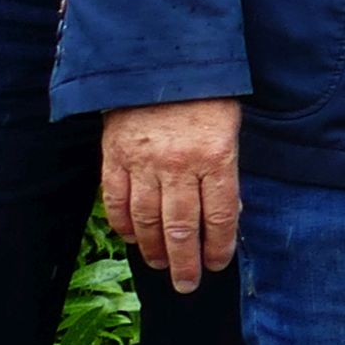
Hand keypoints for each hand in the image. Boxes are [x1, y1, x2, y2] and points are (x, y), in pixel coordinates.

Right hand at [101, 97, 243, 291]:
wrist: (159, 60)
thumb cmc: (204, 96)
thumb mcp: (229, 129)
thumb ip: (226, 172)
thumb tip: (227, 216)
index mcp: (216, 156)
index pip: (220, 215)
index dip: (219, 246)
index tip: (217, 265)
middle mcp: (179, 164)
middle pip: (182, 226)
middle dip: (185, 262)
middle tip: (187, 285)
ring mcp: (143, 161)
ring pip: (146, 220)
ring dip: (153, 249)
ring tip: (160, 266)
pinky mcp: (114, 156)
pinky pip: (116, 200)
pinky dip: (122, 225)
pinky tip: (130, 239)